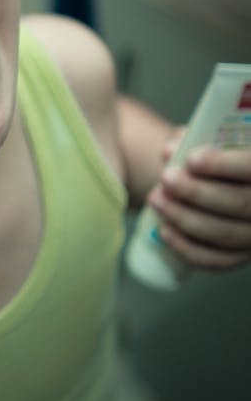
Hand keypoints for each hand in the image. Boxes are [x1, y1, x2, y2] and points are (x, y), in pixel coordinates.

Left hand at [147, 145, 250, 271]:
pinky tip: (166, 231)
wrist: (223, 183)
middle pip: (239, 203)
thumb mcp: (209, 141)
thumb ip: (192, 140)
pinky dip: (189, 248)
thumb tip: (171, 152)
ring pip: (226, 234)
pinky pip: (218, 260)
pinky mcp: (243, 255)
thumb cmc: (216, 157)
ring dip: (185, 218)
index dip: (224, 165)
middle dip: (197, 192)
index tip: (191, 160)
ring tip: (157, 200)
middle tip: (166, 179)